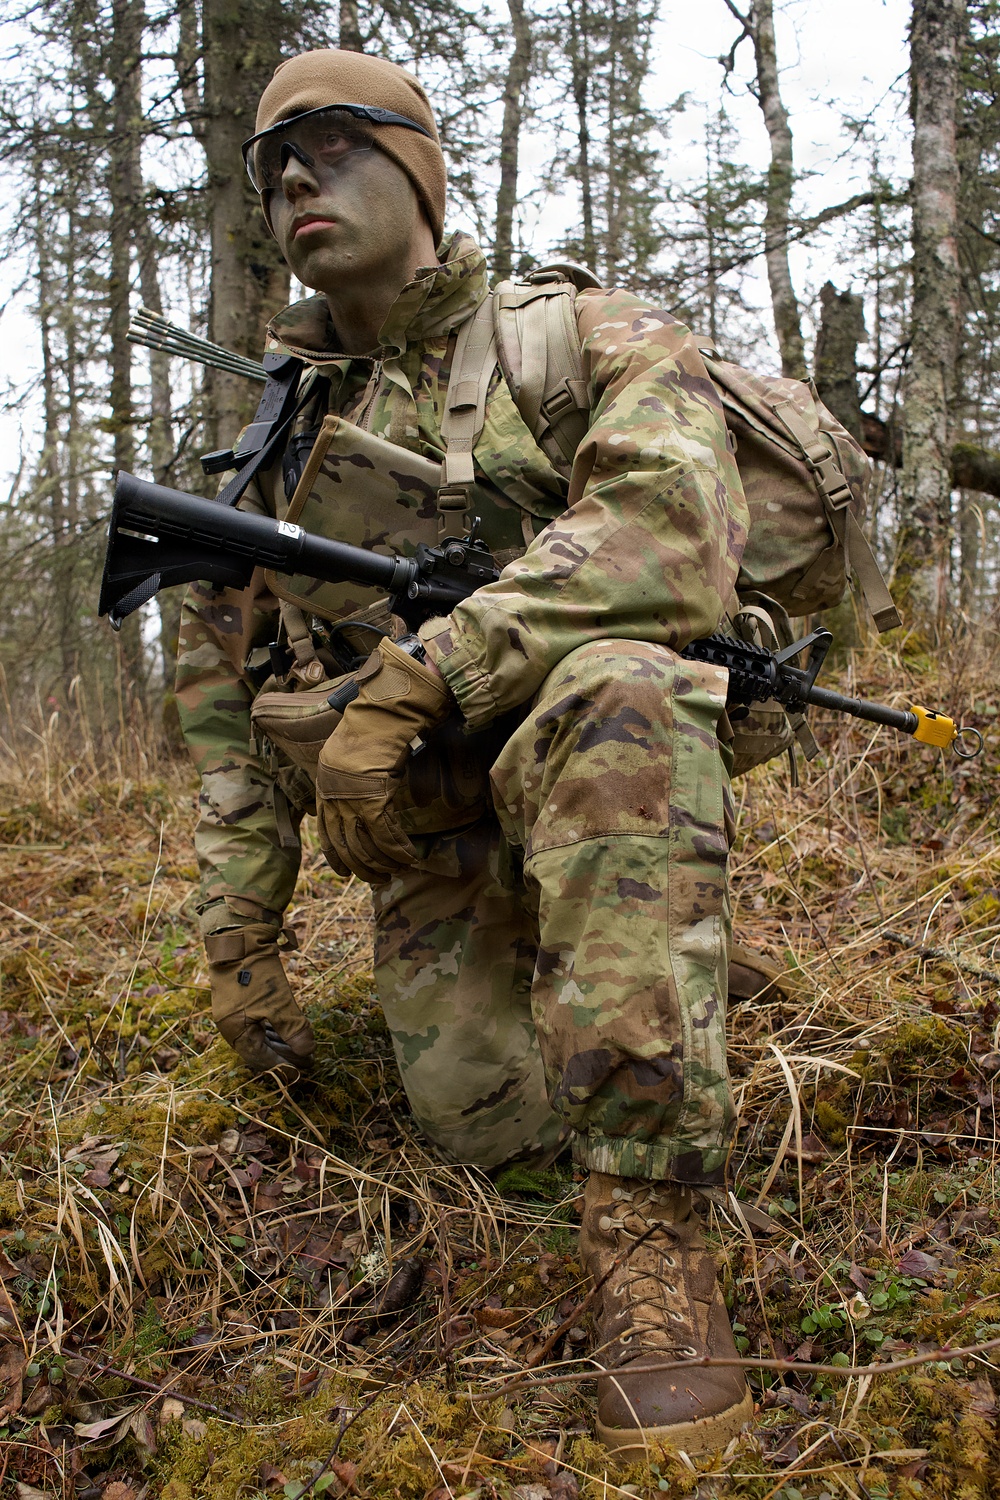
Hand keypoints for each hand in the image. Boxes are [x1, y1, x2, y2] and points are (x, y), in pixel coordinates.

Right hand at [205, 922, 314, 1073]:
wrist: (238, 934)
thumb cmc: (255, 971)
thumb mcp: (278, 1002)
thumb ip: (293, 1028)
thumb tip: (308, 1051)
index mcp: (234, 1031)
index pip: (260, 1060)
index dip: (283, 1067)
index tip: (303, 1070)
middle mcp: (231, 1025)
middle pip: (259, 1050)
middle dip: (284, 1056)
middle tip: (307, 1059)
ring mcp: (234, 1011)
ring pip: (259, 1035)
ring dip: (281, 1042)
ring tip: (301, 1045)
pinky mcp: (241, 998)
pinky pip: (258, 1021)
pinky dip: (274, 1027)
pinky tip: (288, 1027)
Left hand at [316, 636, 452, 882]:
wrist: (381, 713)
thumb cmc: (371, 728)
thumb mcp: (352, 755)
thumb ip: (353, 779)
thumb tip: (366, 795)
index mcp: (325, 787)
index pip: (326, 832)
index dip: (336, 856)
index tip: (343, 872)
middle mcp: (334, 797)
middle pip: (345, 845)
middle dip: (362, 867)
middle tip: (377, 879)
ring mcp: (351, 800)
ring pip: (365, 846)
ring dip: (382, 863)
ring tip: (396, 871)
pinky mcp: (372, 800)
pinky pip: (385, 835)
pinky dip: (398, 850)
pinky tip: (408, 858)